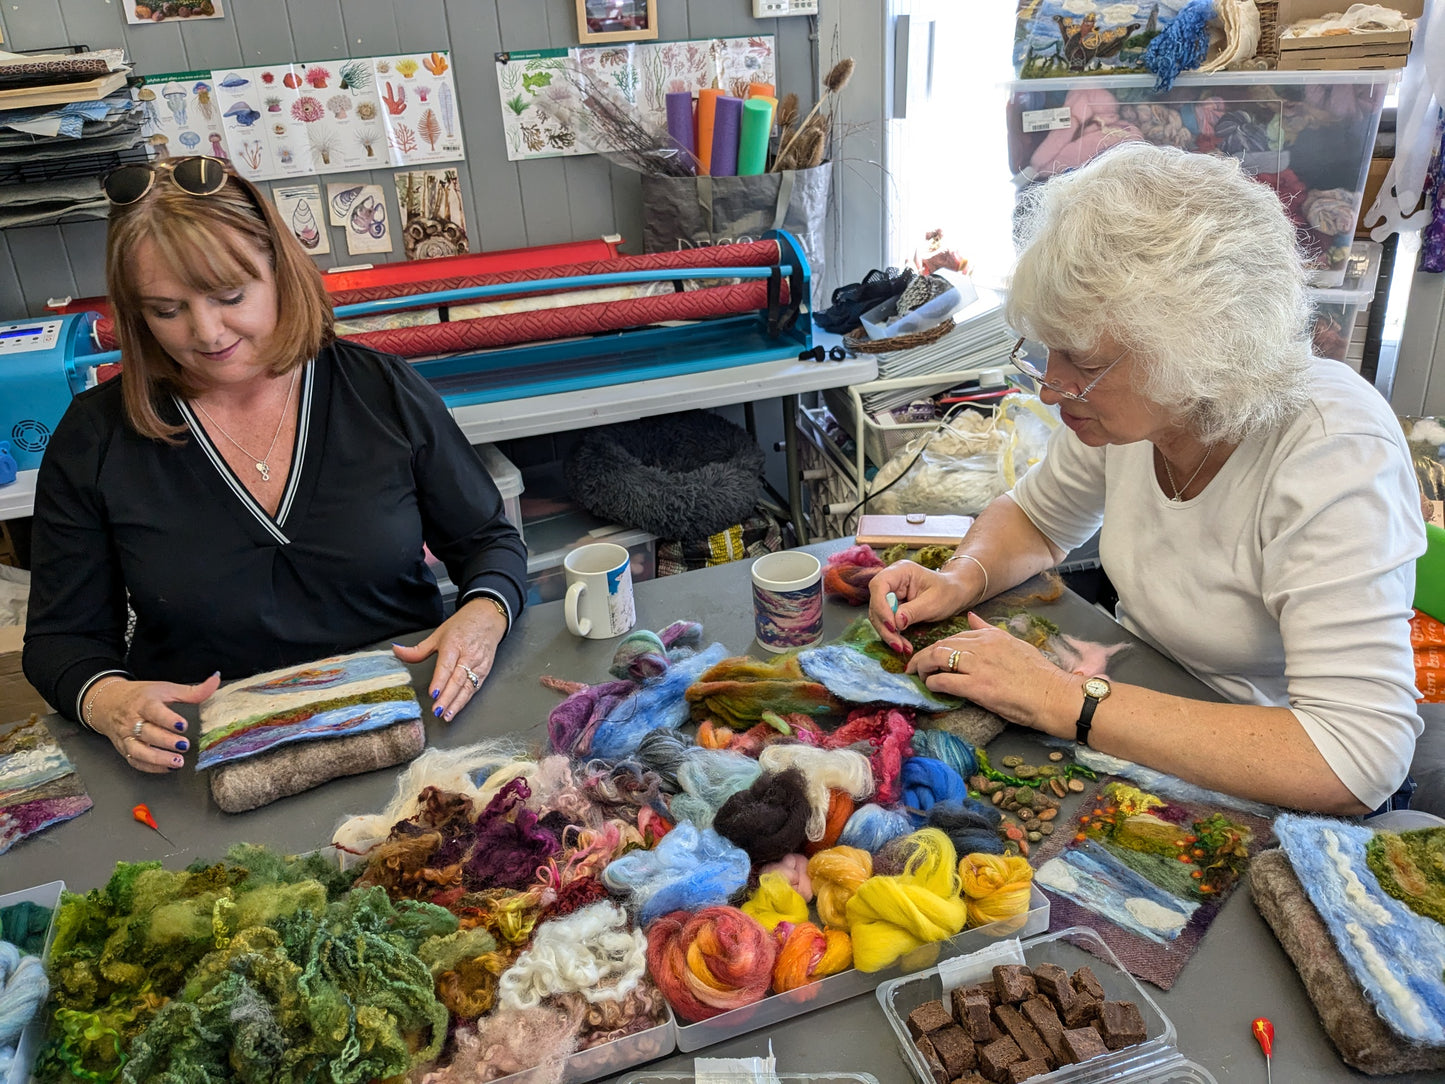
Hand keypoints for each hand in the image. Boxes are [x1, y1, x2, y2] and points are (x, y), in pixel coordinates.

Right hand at [88, 674, 220, 772]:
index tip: (182, 725)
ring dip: (158, 758)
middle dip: (166, 741)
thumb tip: (215, 681)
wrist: (109, 702)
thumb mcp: (165, 689)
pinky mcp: (124, 749)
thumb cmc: (141, 696)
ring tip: (177, 762)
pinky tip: (167, 767)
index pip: (153, 711)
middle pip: (147, 733)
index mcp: (143, 703)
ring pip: (138, 750)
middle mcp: (132, 721)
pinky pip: (135, 761)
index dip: (168, 719)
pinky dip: (150, 767)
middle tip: (184, 746)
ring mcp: (126, 737)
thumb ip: (192, 691)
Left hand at [394, 597, 507, 719]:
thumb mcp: (438, 634)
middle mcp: (468, 656)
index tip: (433, 693)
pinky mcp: (485, 671)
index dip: (440, 681)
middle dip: (447, 697)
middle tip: (437, 710)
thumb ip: (418, 649)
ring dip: (457, 703)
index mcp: (454, 645)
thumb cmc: (464, 626)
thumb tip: (397, 651)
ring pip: (467, 687)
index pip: (446, 666)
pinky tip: (456, 709)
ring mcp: (478, 665)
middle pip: (457, 680)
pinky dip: (465, 700)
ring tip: (446, 715)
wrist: (488, 618)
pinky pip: (475, 688)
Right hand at [867, 560, 977, 652]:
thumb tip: (896, 623)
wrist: (955, 594)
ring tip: (902, 648)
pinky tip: (903, 645)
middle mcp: (891, 581)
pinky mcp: (892, 607)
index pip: (879, 586)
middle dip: (885, 626)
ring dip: (888, 634)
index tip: (892, 625)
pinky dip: (893, 635)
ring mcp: (890, 594)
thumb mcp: (933, 602)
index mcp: (900, 571)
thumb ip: (913, 611)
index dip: (881, 606)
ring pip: (878, 616)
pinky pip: (886, 622)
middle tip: (897, 644)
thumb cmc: (948, 592)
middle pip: (876, 604)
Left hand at [907, 612, 1079, 736]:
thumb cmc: (1038, 675)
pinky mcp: (977, 687)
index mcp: (991, 636)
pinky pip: (944, 680)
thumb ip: (990, 631)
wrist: (1053, 695)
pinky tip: (931, 687)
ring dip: (923, 668)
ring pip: (937, 658)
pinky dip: (933, 683)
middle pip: (941, 645)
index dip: (938, 646)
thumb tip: (971, 617)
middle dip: (923, 656)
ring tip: (919, 677)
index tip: (930, 656)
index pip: (954, 636)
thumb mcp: (1014, 643)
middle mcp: (982, 646)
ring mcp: (978, 666)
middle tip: (915, 667)